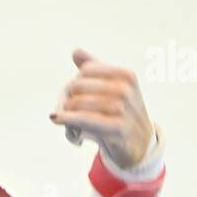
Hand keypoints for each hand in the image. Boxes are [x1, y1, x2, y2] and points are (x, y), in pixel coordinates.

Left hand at [50, 48, 154, 168]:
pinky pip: (83, 119)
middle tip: (68, 115)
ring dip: (66, 117)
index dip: (74, 85)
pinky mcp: (117, 128)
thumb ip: (94, 68)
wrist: (140, 144)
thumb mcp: (113, 88)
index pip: (84, 72)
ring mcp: (122, 108)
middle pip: (75, 86)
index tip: (75, 98)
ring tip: (73, 128)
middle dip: (65, 100)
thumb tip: (76, 51)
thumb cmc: (121, 114)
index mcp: (125, 75)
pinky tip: (56, 118)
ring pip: (75, 103)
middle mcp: (125, 89)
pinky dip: (67, 119)